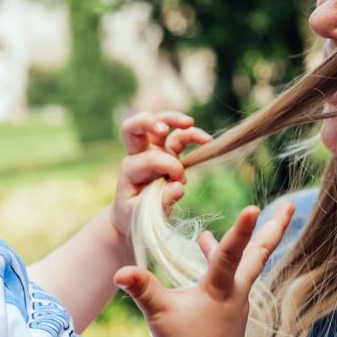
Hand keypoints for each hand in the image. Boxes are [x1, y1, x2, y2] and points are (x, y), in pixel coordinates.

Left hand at [111, 111, 211, 237]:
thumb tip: (178, 187)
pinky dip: (192, 134)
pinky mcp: (167, 153)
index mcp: (130, 170)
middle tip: (163, 129)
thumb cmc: (135, 216)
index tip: (179, 183)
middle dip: (147, 122)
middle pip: (135, 127)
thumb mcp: (143, 216)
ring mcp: (153, 151)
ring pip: (160, 124)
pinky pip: (179, 136)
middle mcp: (139, 156)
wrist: (133, 216)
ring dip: (173, 119)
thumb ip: (161, 202)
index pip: (149, 158)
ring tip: (190, 123)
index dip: (168, 167)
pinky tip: (207, 140)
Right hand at [113, 202, 295, 336]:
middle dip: (274, 229)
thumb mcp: (158, 313)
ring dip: (238, 244)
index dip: (241, 230)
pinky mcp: (233, 312)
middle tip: (292, 206)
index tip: (255, 207)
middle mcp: (236, 294)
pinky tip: (204, 249)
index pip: (231, 254)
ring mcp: (238, 303)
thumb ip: (141, 288)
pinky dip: (223, 264)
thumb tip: (118, 271)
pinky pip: (233, 280)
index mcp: (220, 290)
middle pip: (259, 254)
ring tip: (221, 231)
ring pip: (243, 265)